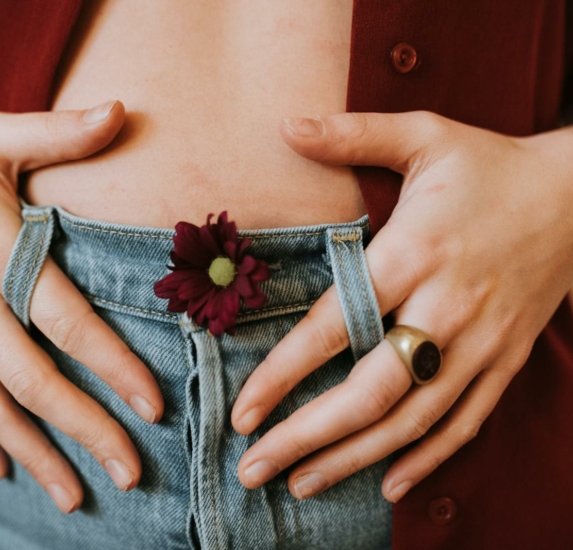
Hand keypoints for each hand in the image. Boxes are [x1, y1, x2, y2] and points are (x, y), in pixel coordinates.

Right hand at [0, 101, 164, 512]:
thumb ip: (58, 131)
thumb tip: (120, 110)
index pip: (65, 323)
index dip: (112, 367)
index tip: (152, 408)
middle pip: (31, 381)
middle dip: (84, 431)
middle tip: (129, 474)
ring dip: (34, 454)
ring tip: (76, 498)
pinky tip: (3, 468)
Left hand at [230, 111, 572, 501]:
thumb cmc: (490, 166)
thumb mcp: (425, 134)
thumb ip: (353, 134)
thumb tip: (286, 124)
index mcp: (415, 252)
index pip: (336, 327)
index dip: (283, 374)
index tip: (243, 411)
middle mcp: (446, 307)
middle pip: (371, 392)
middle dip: (307, 437)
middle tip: (253, 470)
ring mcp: (481, 342)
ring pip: (414, 420)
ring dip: (353, 459)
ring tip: (300, 486)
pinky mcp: (506, 360)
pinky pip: (466, 422)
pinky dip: (427, 460)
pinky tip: (389, 485)